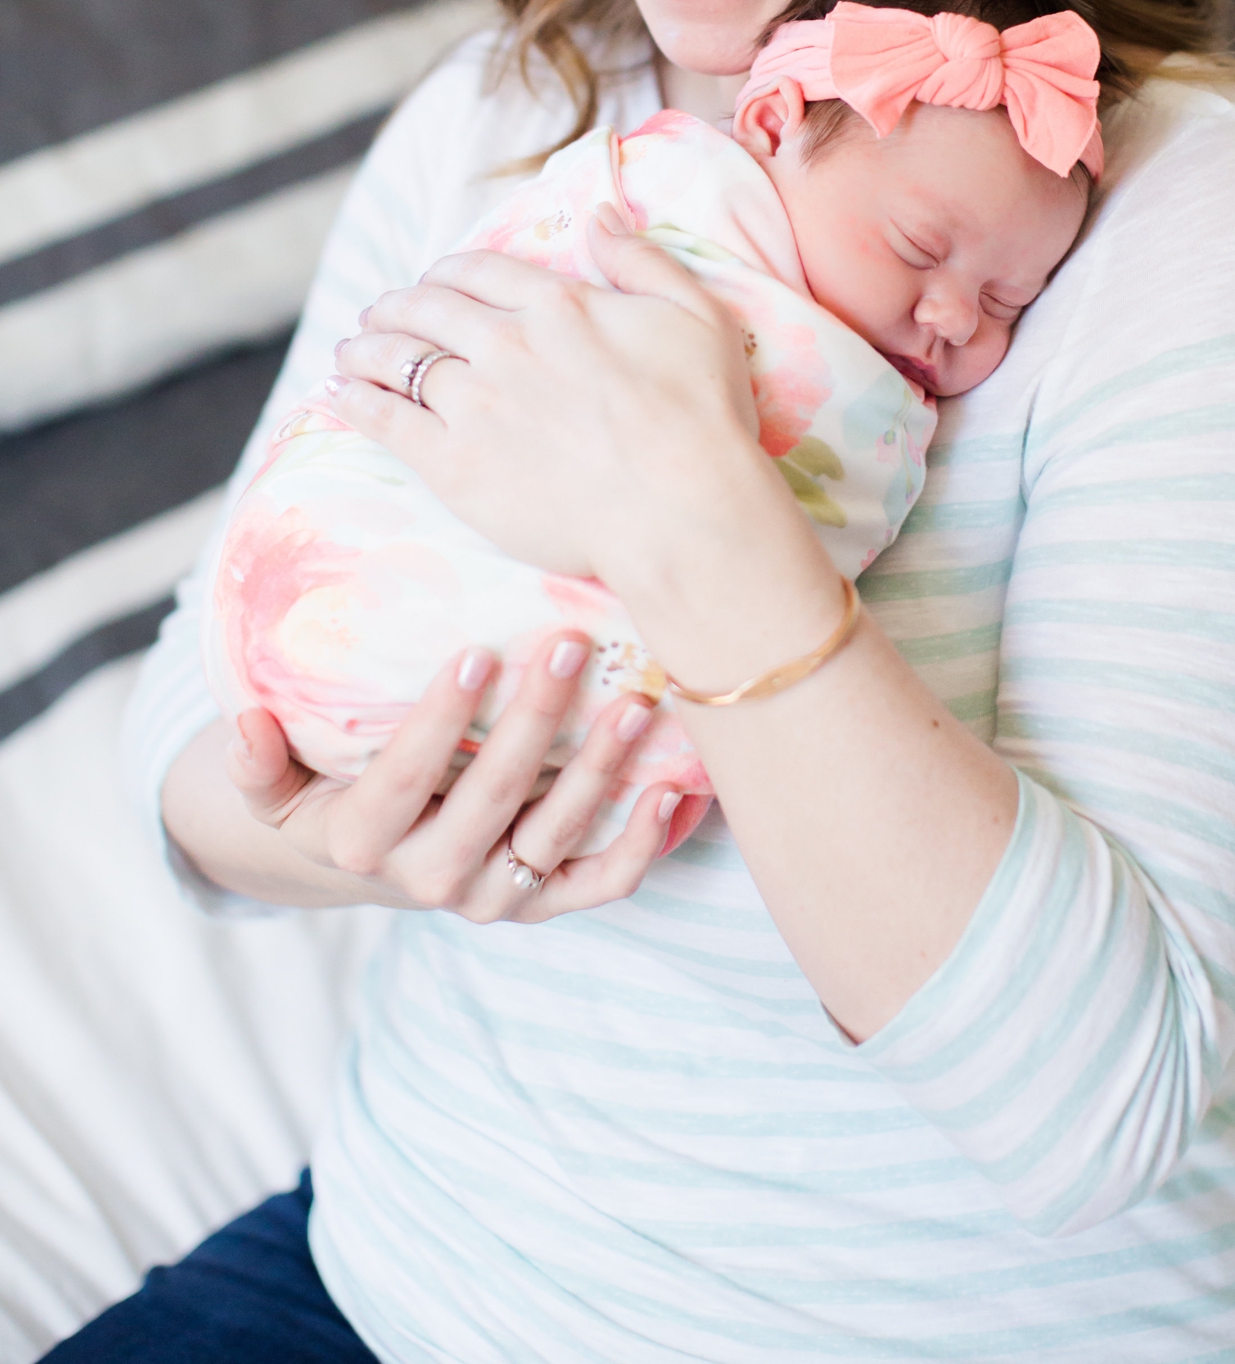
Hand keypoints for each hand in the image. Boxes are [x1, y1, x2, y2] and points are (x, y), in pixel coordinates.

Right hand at [224, 627, 684, 921]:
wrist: (364, 861)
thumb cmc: (324, 790)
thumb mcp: (273, 785)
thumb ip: (255, 761)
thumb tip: (244, 722)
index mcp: (363, 841)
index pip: (406, 776)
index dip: (441, 719)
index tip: (477, 650)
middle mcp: (434, 877)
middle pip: (495, 800)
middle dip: (536, 721)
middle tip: (569, 645)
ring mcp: (496, 894)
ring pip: (557, 836)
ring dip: (604, 771)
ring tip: (638, 702)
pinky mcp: (544, 901)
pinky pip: (601, 883)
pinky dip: (645, 845)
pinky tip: (677, 789)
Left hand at [322, 207, 760, 583]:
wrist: (681, 506)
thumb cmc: (702, 416)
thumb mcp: (697, 315)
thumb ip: (642, 260)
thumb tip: (600, 216)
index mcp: (559, 305)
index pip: (480, 271)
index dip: (448, 273)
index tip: (434, 281)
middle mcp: (506, 343)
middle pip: (428, 309)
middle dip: (395, 306)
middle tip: (378, 312)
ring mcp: (474, 403)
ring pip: (398, 360)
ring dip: (366, 348)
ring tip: (349, 350)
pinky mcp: (454, 463)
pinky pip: (386, 420)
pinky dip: (355, 400)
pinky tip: (339, 393)